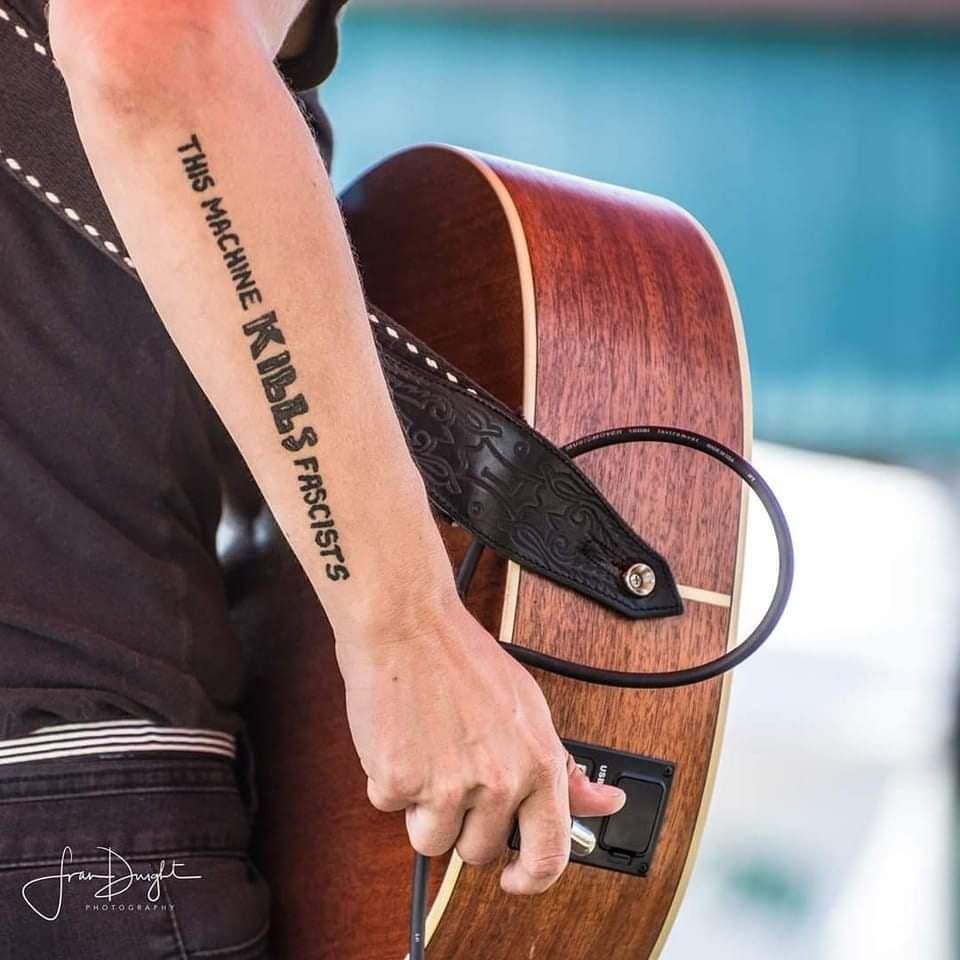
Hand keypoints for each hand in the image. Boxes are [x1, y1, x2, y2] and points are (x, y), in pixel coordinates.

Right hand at [335, 594, 626, 894]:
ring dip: (423, 809)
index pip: (549, 854)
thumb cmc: (464, 659)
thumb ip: (564, 766)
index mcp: (537, 762)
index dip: (531, 878)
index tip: (515, 878)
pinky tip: (403, 740)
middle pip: (478, 852)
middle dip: (463, 823)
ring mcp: (445, 784)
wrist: (407, 625)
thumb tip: (605, 803)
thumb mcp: (530, 709)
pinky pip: (390, 807)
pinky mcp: (399, 780)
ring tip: (428, 754)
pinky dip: (390, 781)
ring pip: (431, 841)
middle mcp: (496, 779)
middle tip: (456, 772)